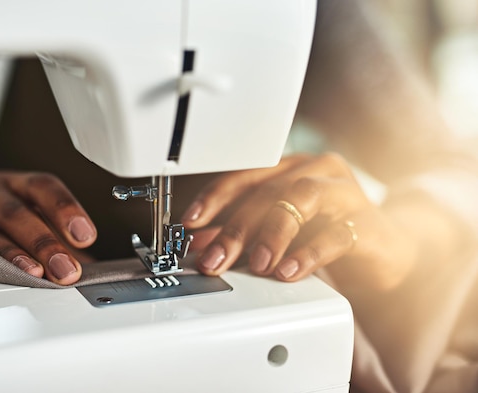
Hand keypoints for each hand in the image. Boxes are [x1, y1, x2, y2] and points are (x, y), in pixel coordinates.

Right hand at [0, 172, 96, 284]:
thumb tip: (92, 268)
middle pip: (17, 212)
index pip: (44, 187)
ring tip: (36, 275)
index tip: (85, 236)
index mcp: (16, 184)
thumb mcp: (21, 210)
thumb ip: (53, 237)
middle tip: (67, 270)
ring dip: (13, 255)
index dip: (66, 209)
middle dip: (45, 243)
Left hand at [182, 153, 418, 289]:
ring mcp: (343, 192)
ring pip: (300, 198)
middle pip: (267, 191)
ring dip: (272, 233)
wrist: (386, 252)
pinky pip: (335, 233)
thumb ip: (243, 234)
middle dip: (236, 227)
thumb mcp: (278, 234)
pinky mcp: (367, 221)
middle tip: (217, 258)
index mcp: (289, 169)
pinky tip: (290, 271)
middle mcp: (315, 172)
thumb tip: (203, 244)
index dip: (214, 197)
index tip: (191, 222)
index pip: (244, 175)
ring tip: (257, 264)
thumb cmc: (326, 236)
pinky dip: (309, 253)